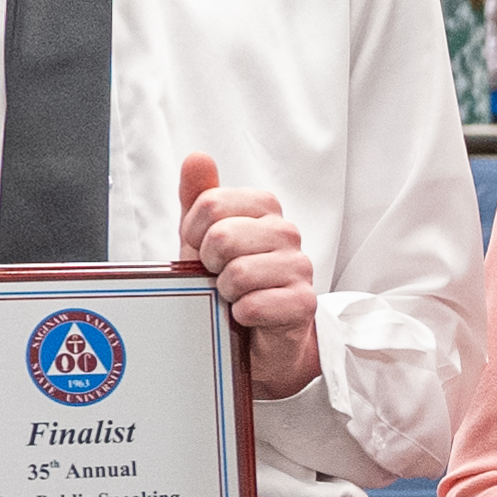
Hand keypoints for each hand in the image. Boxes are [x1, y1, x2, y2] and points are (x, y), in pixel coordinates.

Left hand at [179, 148, 323, 402]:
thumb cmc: (228, 284)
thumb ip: (199, 198)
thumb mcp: (203, 239)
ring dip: (224, 293)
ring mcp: (299, 267)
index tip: (201, 251)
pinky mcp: (303, 303)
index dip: (193, 233)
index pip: (211, 203)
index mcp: (264, 209)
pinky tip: (247, 317)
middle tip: (219, 278)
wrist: (256, 338)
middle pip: (222, 236)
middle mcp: (286, 232)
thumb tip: (197, 158)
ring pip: (237, 272)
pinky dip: (240, 316)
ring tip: (233, 297)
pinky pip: (254, 305)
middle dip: (209, 265)